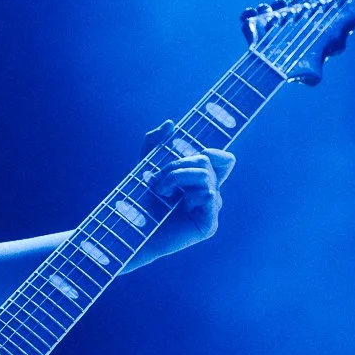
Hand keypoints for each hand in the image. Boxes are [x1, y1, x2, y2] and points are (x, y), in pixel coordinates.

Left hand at [132, 119, 234, 265]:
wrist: (130, 230)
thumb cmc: (138, 202)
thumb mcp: (145, 167)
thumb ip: (155, 145)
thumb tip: (170, 123)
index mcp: (199, 182)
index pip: (223, 161)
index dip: (217, 152)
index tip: (202, 149)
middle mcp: (209, 195)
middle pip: (207, 162)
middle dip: (177, 165)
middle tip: (157, 181)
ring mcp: (210, 211)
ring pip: (206, 176)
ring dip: (176, 177)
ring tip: (160, 192)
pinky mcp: (208, 225)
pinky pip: (209, 195)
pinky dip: (188, 194)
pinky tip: (175, 206)